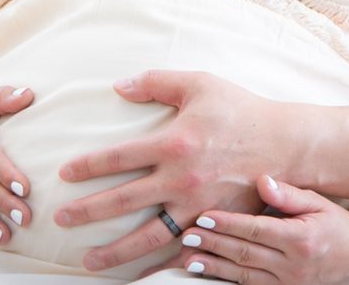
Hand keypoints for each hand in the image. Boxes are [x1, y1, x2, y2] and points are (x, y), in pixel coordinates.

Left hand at [55, 71, 292, 271]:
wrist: (287, 145)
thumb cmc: (241, 110)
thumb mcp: (199, 84)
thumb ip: (156, 82)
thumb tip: (118, 86)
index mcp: (173, 142)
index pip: (117, 157)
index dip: (87, 166)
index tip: (64, 174)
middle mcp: (181, 179)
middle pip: (122, 201)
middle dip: (87, 212)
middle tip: (61, 219)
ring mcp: (197, 207)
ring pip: (147, 237)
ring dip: (114, 252)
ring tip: (88, 262)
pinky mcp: (213, 223)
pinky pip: (180, 251)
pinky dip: (157, 268)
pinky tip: (138, 276)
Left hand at [172, 175, 348, 284]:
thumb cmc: (338, 223)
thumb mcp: (318, 202)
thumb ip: (289, 194)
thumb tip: (262, 180)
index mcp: (301, 239)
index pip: (256, 230)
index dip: (228, 224)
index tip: (204, 216)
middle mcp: (294, 265)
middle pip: (245, 254)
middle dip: (213, 244)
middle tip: (186, 235)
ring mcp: (290, 283)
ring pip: (244, 275)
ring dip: (214, 267)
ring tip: (188, 259)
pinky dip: (228, 280)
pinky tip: (210, 274)